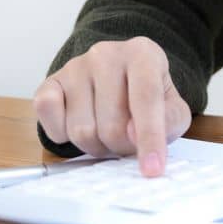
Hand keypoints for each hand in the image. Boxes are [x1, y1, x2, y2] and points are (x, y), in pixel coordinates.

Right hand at [33, 37, 192, 176]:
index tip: (152, 170)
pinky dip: (64, 137)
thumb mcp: (172, 108)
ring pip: (81, 130)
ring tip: (105, 132)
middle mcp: (106, 54)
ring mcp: (74, 67)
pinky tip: (77, 124)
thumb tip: (133, 133)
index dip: (150, 137)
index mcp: (142, 54)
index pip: (146, 99)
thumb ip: (168, 121)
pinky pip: (51, 121)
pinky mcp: (50, 82)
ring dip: (95, 145)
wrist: (117, 78)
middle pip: (111, 125)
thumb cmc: (147, 98)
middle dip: (120, 147)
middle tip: (126, 142)